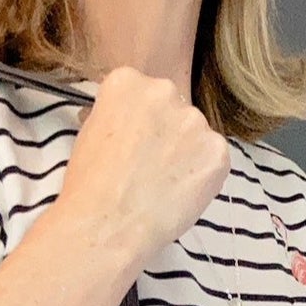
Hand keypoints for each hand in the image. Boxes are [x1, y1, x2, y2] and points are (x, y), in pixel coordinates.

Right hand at [55, 67, 230, 270]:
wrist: (107, 225)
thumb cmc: (89, 187)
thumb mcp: (90, 132)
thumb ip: (117, 115)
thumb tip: (131, 124)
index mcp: (127, 81)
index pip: (144, 94)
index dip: (142, 125)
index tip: (135, 145)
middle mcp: (163, 90)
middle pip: (174, 110)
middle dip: (167, 135)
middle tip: (151, 168)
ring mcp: (194, 120)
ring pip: (196, 135)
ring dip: (187, 155)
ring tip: (165, 186)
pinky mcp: (217, 150)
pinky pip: (215, 160)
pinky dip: (204, 178)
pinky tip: (181, 195)